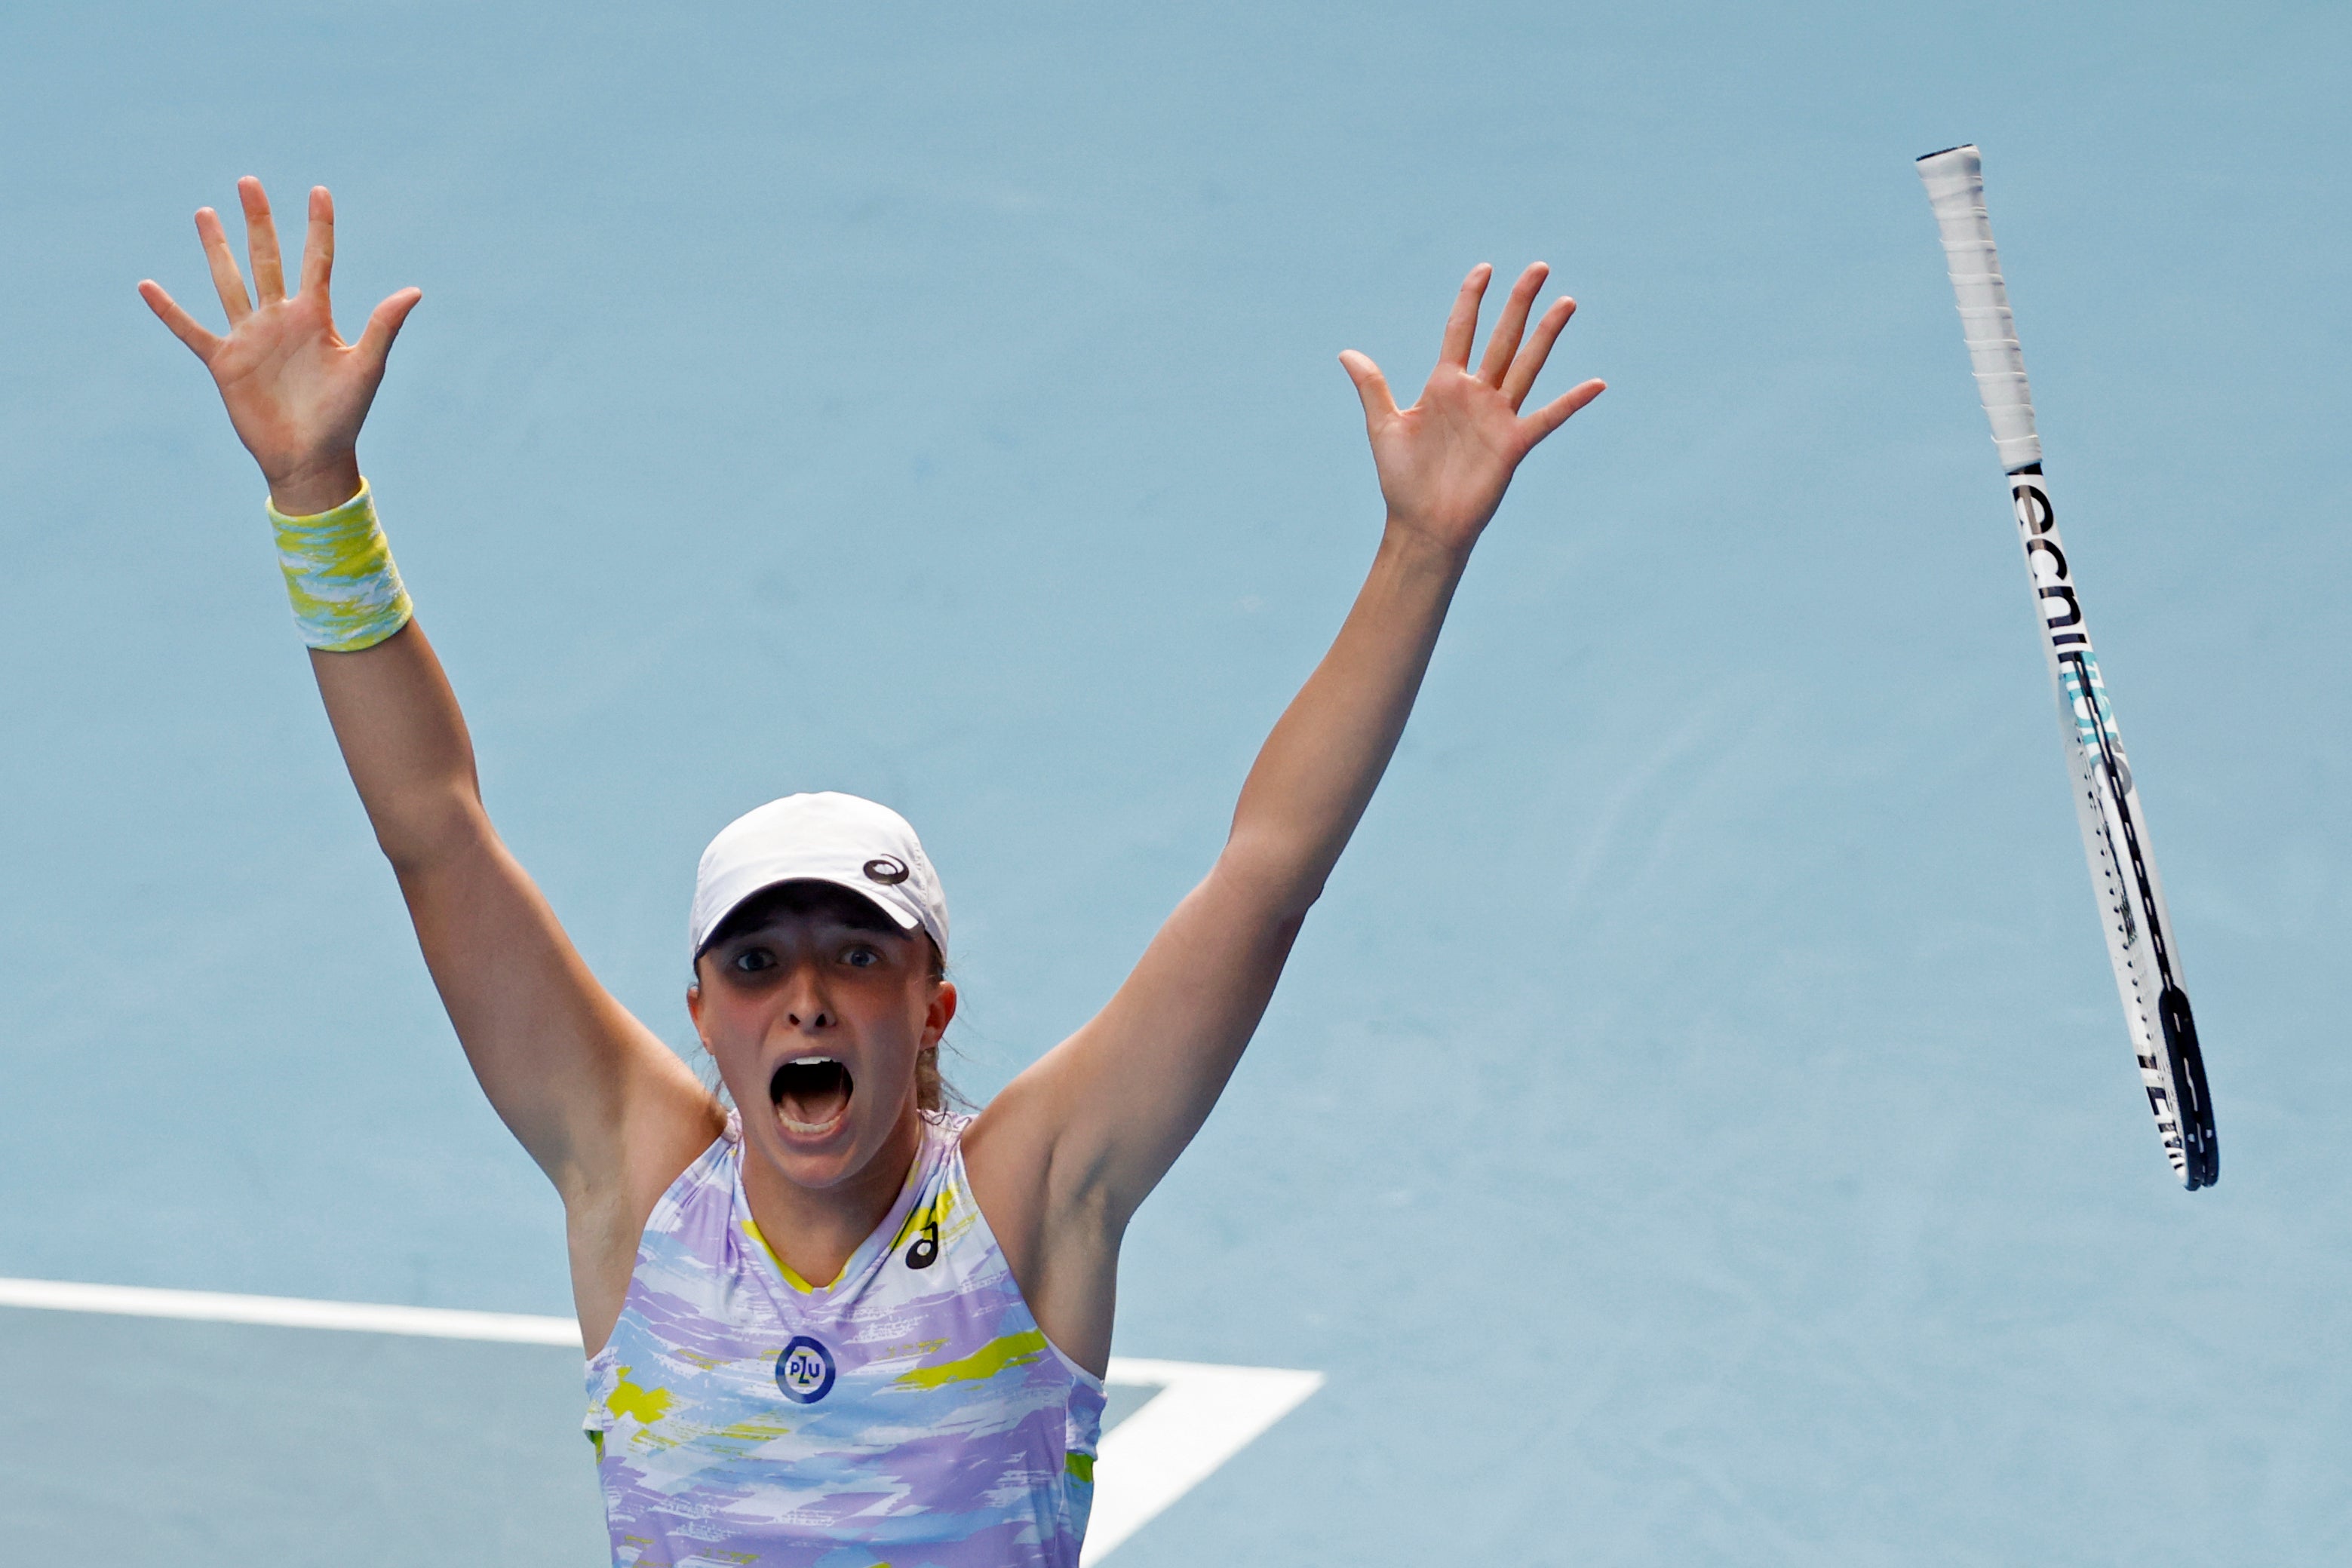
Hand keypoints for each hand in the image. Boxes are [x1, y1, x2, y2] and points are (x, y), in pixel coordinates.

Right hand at [139, 178, 421, 514]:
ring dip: (216, 249)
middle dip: (258, 222)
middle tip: (249, 181)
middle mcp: (280, 320)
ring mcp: (250, 338)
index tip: (319, 190)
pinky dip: (169, 311)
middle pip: (266, 259)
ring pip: (229, 282)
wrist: (311, 458)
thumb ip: (383, 327)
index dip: (319, 227)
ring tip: (205, 213)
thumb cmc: (344, 416)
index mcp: (315, 318)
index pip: (317, 261)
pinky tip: (147, 285)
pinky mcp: (224, 362)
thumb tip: (414, 291)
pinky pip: (190, 330)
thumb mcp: (366, 368)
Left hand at [1340, 263, 1603, 559]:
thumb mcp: (1383, 426)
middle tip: (1538, 266)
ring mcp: (1497, 416)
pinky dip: (1572, 401)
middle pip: (1502, 337)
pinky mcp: (1513, 444)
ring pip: (1526, 364)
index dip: (1472, 298)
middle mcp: (1475, 394)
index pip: (1460, 330)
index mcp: (1444, 385)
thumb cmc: (1402, 480)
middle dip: (1519, 302)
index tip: (1484, 269)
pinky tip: (1596, 383)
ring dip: (1547, 334)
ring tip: (1566, 301)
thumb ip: (1372, 387)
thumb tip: (1346, 353)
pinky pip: (1548, 417)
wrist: (1421, 524)